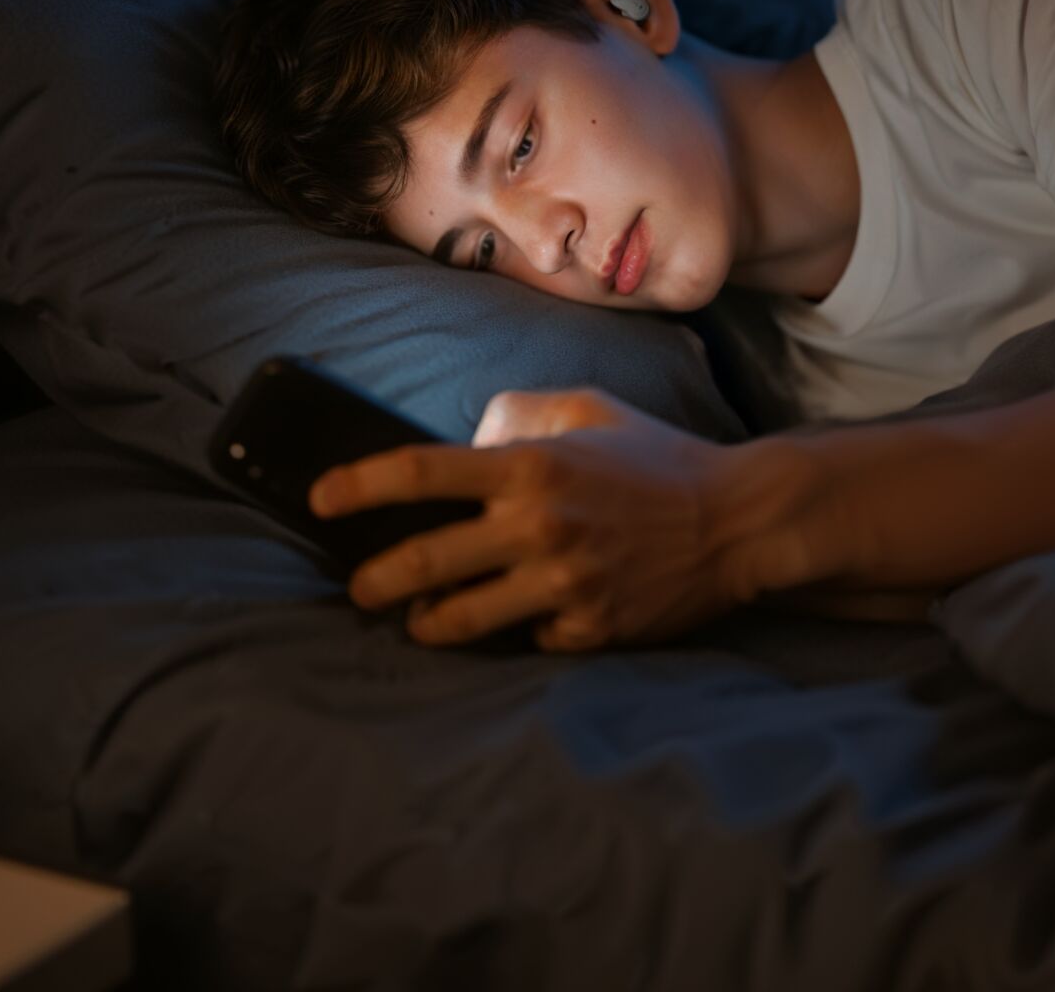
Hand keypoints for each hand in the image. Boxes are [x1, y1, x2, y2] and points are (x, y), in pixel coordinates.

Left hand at [308, 386, 743, 652]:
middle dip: (373, 579)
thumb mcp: (590, 411)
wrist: (735, 519)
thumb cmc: (658, 460)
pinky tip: (520, 622)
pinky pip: (527, 642)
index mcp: (532, 465)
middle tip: (359, 586)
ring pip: (460, 620)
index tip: (320, 499)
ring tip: (419, 618)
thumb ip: (522, 416)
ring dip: (426, 622)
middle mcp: (538, 526)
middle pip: (423, 561)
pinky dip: (517, 633)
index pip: (421, 472)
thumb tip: (470, 439)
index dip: (360, 485)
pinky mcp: (587, 630)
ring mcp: (562, 585)